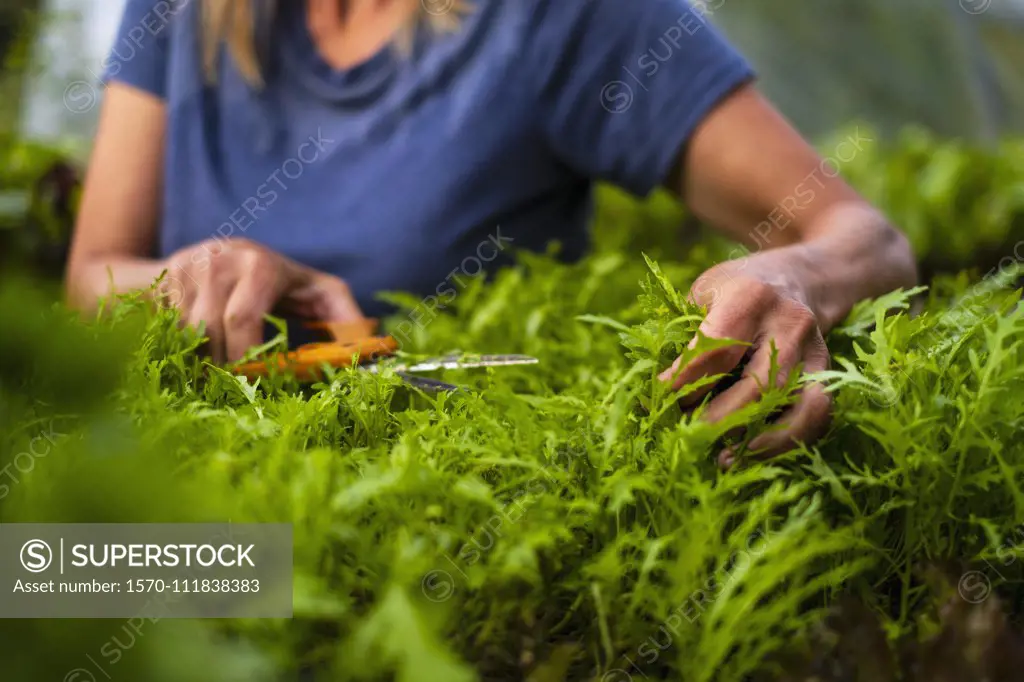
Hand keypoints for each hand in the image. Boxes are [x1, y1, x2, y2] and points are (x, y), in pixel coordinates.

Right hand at [158, 238, 363, 362]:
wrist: (213, 256)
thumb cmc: (279, 282)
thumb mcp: (314, 291)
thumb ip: (343, 317)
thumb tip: (378, 348)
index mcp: (261, 265)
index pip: (243, 317)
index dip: (247, 356)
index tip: (256, 382)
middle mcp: (221, 260)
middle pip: (213, 329)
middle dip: (225, 366)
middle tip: (236, 391)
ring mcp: (189, 267)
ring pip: (189, 332)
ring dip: (204, 362)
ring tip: (219, 381)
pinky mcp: (166, 277)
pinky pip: (170, 327)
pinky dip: (186, 351)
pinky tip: (199, 362)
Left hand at [659, 250, 832, 469]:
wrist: (798, 276)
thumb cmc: (736, 289)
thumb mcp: (704, 294)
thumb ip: (684, 336)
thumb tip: (656, 392)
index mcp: (750, 297)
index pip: (716, 349)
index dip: (685, 381)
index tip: (659, 399)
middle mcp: (789, 323)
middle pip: (758, 385)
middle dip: (717, 418)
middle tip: (684, 434)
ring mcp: (814, 351)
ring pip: (797, 407)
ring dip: (757, 440)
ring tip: (721, 458)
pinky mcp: (827, 374)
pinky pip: (815, 417)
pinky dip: (784, 442)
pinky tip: (750, 453)